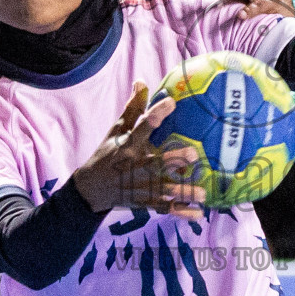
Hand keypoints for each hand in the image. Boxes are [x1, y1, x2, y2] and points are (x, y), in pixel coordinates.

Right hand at [72, 83, 204, 215]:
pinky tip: (199, 213)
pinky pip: (166, 208)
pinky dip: (182, 212)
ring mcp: (141, 187)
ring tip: (203, 192)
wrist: (91, 190)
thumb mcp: (116, 131)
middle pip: (157, 163)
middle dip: (174, 159)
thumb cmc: (108, 154)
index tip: (171, 102)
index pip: (142, 127)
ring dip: (184, 192)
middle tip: (193, 155)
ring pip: (165, 190)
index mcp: (129, 145)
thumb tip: (142, 81)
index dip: (156, 114)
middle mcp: (136, 166)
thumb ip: (132, 109)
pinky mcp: (145, 202)